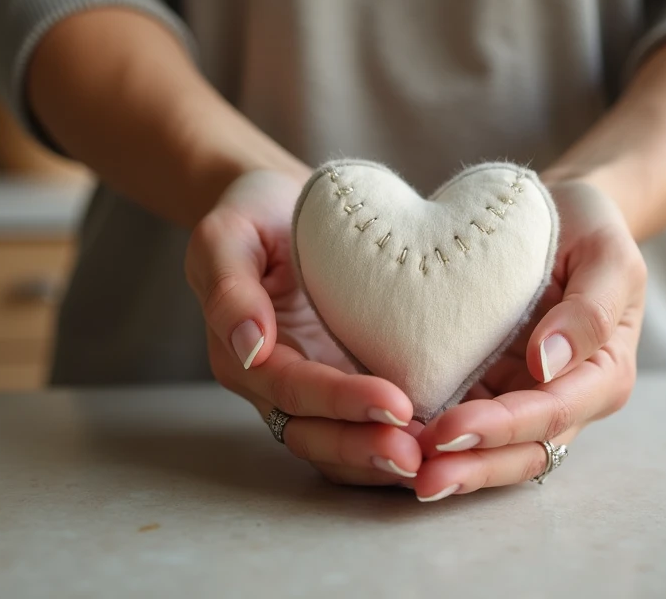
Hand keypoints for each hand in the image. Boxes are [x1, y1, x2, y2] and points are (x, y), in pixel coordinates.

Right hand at [185, 170, 421, 485]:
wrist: (280, 205)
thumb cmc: (252, 214)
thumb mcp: (226, 236)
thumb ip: (229, 288)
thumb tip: (248, 345)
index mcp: (244, 355)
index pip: (293, 389)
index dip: (341, 402)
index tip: (394, 404)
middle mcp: (277, 385)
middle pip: (315, 434)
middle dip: (364, 447)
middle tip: (416, 455)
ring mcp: (314, 389)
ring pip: (340, 446)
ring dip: (382, 458)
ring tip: (434, 461)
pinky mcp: (347, 383)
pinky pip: (366, 430)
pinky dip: (396, 445)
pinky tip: (439, 447)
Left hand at [414, 179, 644, 500]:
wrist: (562, 215)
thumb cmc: (589, 230)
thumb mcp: (608, 256)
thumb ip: (589, 311)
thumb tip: (545, 364)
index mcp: (603, 373)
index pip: (553, 414)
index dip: (503, 428)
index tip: (451, 431)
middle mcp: (567, 398)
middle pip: (524, 450)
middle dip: (474, 468)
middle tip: (422, 476)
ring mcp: (525, 397)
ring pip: (495, 452)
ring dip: (454, 467)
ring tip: (404, 473)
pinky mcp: (491, 387)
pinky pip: (467, 426)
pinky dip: (438, 442)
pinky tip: (397, 444)